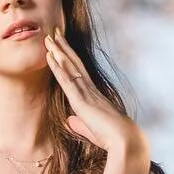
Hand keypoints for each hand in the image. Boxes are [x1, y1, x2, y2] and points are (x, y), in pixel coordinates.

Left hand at [44, 25, 148, 160]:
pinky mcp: (81, 101)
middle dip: (63, 48)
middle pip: (74, 64)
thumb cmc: (112, 138)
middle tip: (54, 33)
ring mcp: (86, 93)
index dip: (69, 59)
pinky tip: (51, 57)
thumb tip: (69, 120)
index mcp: (93, 96)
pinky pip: (67, 80)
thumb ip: (79, 124)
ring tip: (48, 38)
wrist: (124, 141)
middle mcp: (90, 90)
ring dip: (58, 52)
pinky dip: (58, 68)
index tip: (61, 47)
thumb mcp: (91, 130)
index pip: (79, 73)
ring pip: (70, 67)